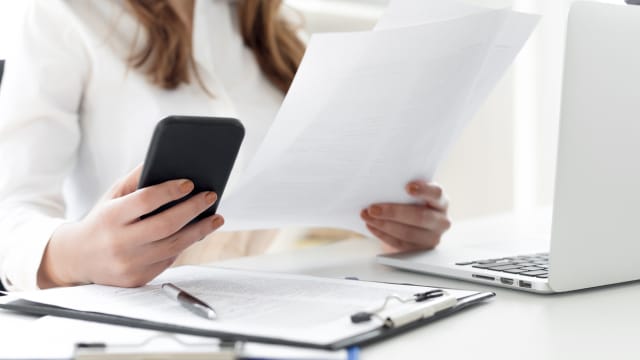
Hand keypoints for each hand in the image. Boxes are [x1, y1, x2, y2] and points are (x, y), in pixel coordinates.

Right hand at [37, 165, 224, 287]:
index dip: (170, 191)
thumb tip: (168, 160)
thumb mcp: (113, 196)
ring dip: (199, 230)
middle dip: (193, 209)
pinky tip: (198, 233)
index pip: (145, 200)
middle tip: (210, 196)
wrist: (77, 258)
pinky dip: (185, 245)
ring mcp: (128, 264)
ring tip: (216, 218)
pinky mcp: (137, 279)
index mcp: (110, 217)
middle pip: (166, 225)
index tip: (190, 183)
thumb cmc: (102, 220)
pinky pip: (169, 260)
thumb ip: (138, 178)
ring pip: (173, 246)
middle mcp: (118, 242)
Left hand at [360, 180, 450, 251]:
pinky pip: (400, 244)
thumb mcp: (409, 194)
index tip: (408, 187)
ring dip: (383, 225)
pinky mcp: (420, 250)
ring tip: (367, 216)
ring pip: (408, 233)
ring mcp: (432, 238)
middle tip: (373, 208)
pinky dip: (383, 235)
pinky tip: (371, 226)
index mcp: (440, 201)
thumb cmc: (410, 203)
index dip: (424, 190)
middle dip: (393, 212)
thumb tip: (378, 185)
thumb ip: (401, 189)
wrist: (410, 223)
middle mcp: (441, 220)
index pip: (436, 193)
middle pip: (420, 216)